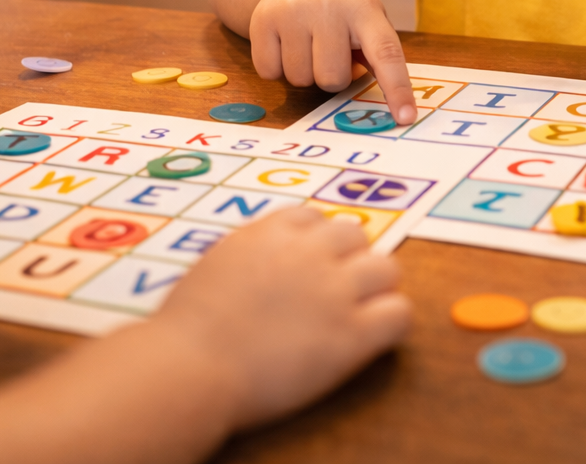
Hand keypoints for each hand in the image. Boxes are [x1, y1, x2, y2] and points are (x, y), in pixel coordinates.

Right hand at [156, 207, 410, 427]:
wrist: (191, 366)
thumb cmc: (187, 326)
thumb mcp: (216, 264)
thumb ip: (249, 254)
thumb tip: (262, 262)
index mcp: (271, 232)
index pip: (315, 218)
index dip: (316, 243)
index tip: (309, 265)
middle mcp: (309, 253)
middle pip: (356, 236)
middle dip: (349, 260)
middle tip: (336, 292)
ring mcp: (334, 291)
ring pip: (386, 269)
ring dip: (375, 288)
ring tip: (358, 315)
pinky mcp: (352, 335)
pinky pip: (399, 314)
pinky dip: (390, 324)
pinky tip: (371, 340)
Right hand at [248, 0, 417, 124]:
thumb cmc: (341, 11)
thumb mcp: (368, 22)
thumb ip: (378, 58)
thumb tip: (395, 108)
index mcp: (364, 10)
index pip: (385, 52)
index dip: (397, 87)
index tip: (406, 117)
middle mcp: (328, 5)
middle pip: (332, 79)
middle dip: (332, 76)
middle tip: (329, 52)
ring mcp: (292, 10)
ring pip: (299, 79)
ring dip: (304, 72)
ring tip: (306, 43)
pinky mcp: (262, 20)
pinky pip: (270, 73)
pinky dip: (276, 68)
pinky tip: (284, 42)